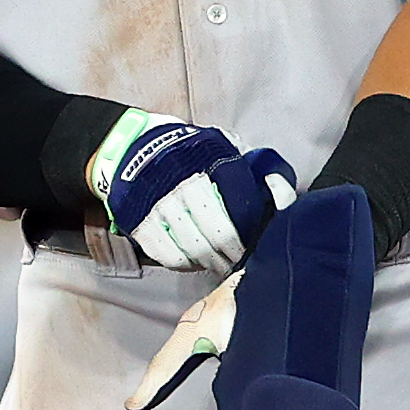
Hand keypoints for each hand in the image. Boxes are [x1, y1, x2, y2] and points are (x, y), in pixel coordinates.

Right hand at [93, 110, 294, 276]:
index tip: (255, 241)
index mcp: (210, 161)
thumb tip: (275, 186)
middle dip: (233, 253)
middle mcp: (185, 183)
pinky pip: (167, 254)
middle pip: (218, 233)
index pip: (241, 205)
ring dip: (210, 262)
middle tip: (238, 260)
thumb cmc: (186, 152)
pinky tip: (192, 260)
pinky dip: (183, 263)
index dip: (250, 230)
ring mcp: (160, 204)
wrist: (135, 147)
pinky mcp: (141, 222)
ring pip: (194, 248)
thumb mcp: (220, 145)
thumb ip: (247, 164)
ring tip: (218, 263)